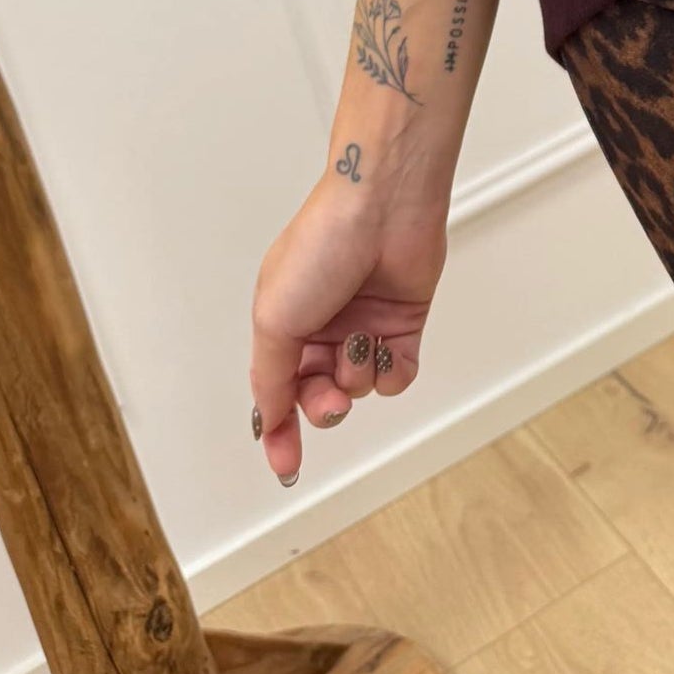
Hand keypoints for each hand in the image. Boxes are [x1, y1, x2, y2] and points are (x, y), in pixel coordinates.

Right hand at [249, 173, 446, 484]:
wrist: (383, 208)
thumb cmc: (322, 247)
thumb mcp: (274, 318)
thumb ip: (270, 378)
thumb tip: (270, 418)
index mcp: (284, 323)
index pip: (277, 392)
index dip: (279, 433)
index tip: (286, 465)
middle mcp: (323, 327)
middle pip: (319, 397)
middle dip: (323, 404)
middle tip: (328, 396)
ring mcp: (364, 326)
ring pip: (359, 388)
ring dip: (358, 373)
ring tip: (360, 340)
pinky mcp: (403, 324)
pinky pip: (398, 376)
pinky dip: (393, 369)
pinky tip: (388, 345)